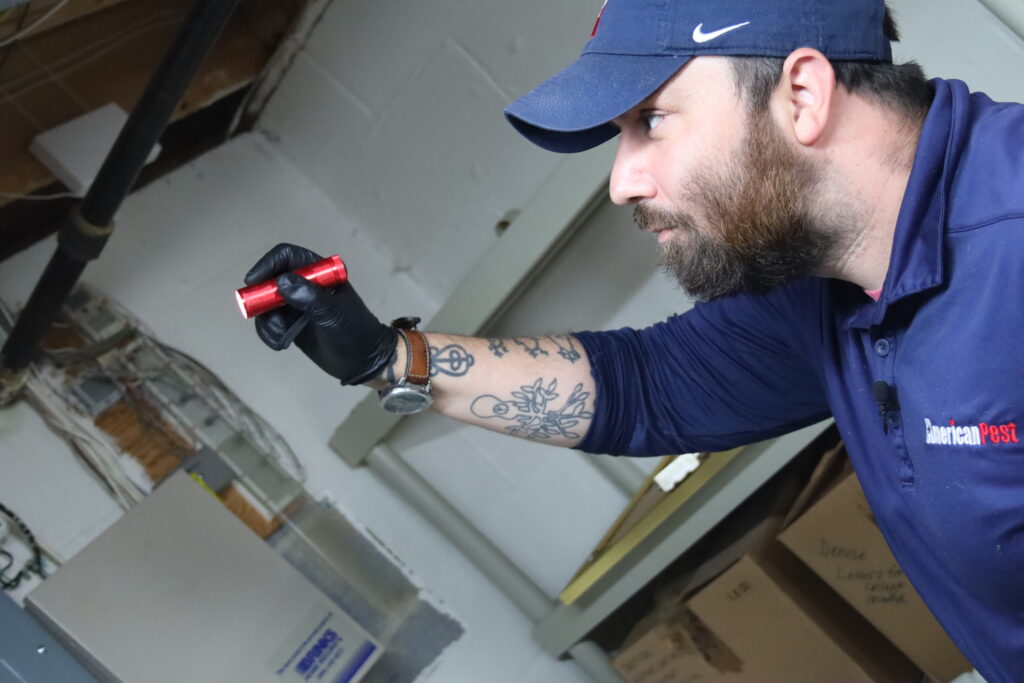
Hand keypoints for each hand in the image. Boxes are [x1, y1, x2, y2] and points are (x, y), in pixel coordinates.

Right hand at [244, 243, 396, 384]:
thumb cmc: (355, 332)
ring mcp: (297, 304)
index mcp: (321, 273)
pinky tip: (281, 344)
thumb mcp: (333, 314)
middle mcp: (306, 285)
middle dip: (262, 298)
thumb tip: (282, 282)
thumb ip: (309, 297)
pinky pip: (269, 322)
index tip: (253, 281)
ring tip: (281, 337)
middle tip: (260, 315)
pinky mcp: (290, 323)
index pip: (288, 257)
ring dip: (267, 321)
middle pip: (270, 279)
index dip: (268, 264)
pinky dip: (269, 332)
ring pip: (266, 304)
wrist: (363, 362)